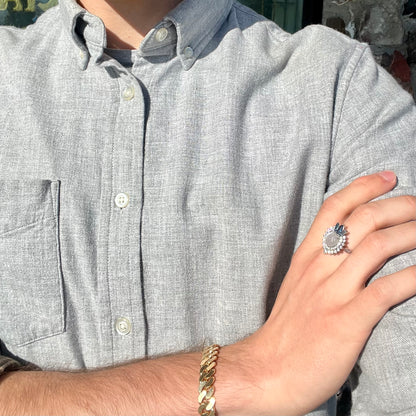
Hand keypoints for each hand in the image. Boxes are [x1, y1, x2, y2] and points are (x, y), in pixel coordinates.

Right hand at [243, 171, 415, 415]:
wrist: (268, 370)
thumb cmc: (286, 329)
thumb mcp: (296, 286)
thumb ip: (319, 264)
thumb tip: (346, 248)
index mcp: (306, 257)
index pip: (333, 208)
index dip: (363, 186)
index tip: (388, 177)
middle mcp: (318, 267)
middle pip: (362, 219)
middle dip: (399, 205)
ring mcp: (332, 292)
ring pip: (377, 246)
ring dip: (412, 233)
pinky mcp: (347, 320)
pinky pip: (387, 289)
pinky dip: (414, 276)